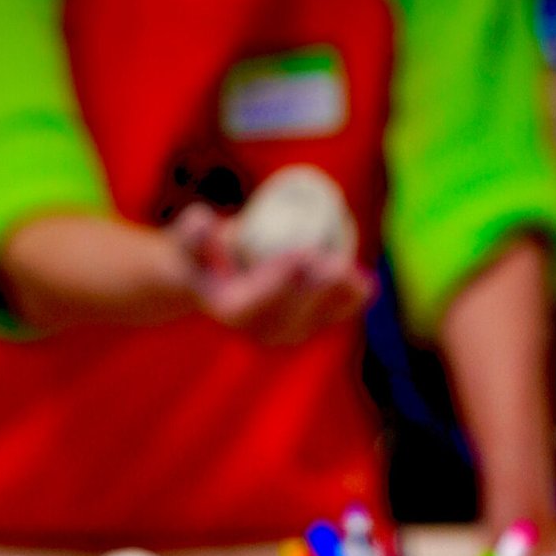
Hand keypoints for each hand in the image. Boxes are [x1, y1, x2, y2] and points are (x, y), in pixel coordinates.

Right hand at [172, 203, 372, 347]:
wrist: (216, 275)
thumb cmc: (202, 250)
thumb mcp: (189, 239)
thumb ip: (193, 234)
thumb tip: (203, 222)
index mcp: (230, 312)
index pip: (254, 305)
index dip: (279, 283)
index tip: (300, 256)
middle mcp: (257, 331)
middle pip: (289, 318)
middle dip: (315, 293)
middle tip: (336, 264)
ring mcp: (283, 332)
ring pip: (313, 321)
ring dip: (337, 301)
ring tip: (358, 278)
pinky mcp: (304, 325)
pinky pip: (327, 317)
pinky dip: (348, 303)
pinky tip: (367, 286)